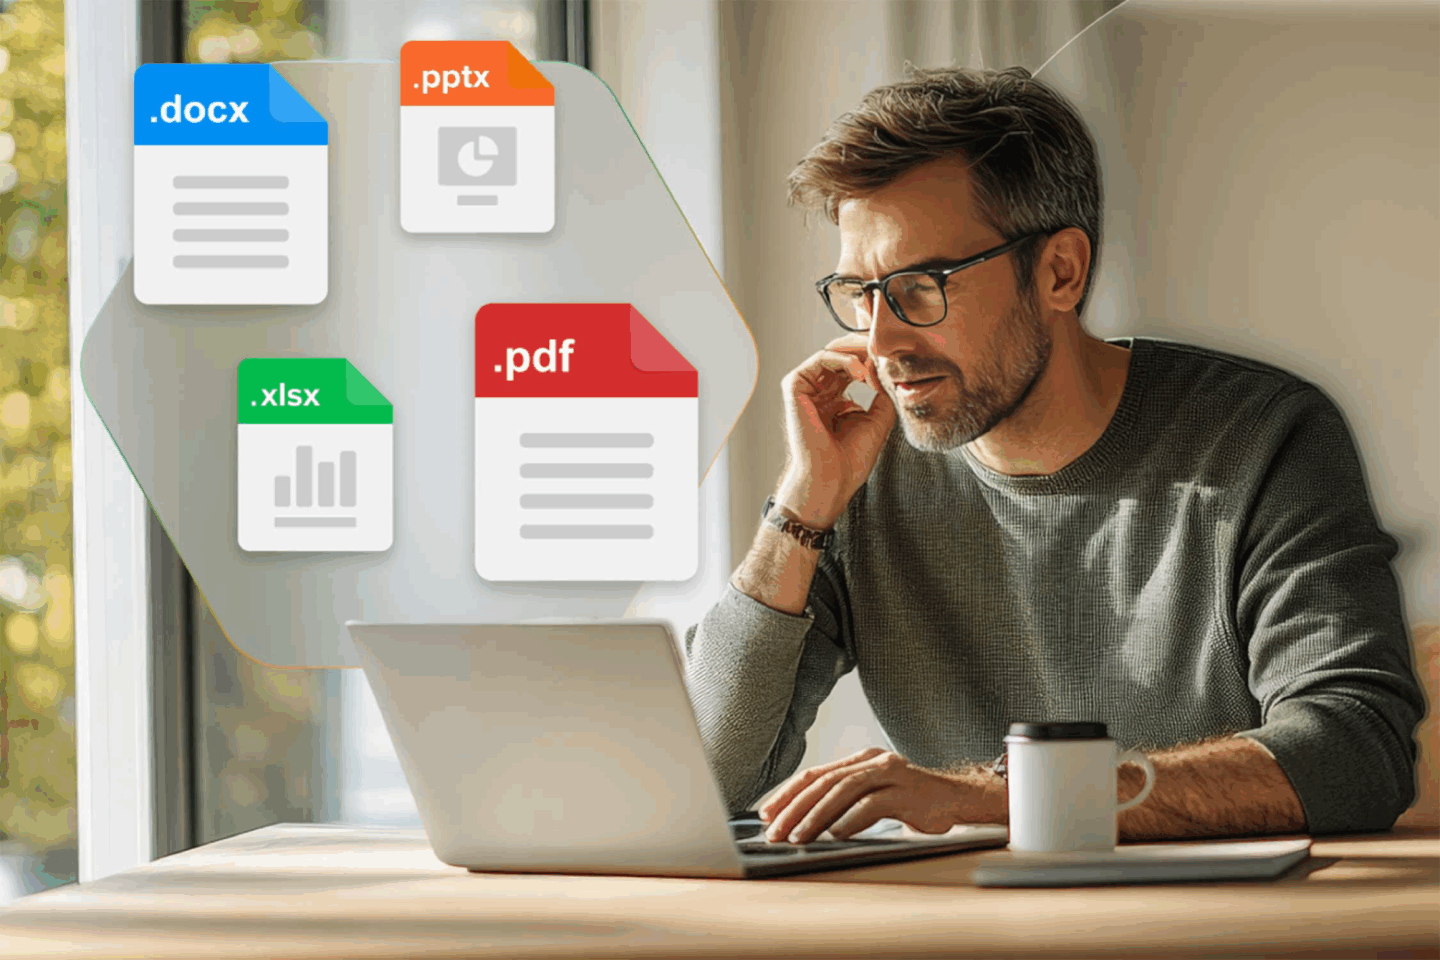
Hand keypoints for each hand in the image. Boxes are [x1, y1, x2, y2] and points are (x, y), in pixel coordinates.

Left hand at [758, 748, 972, 842]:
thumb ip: (844, 801)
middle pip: (824, 781)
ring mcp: (891, 774)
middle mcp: (873, 762)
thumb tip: (800, 823)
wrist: (959, 801)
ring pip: (843, 790)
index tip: (766, 814)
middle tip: (774, 831)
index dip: (787, 793)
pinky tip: (835, 836)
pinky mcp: (907, 793)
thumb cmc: (912, 803)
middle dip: (794, 807)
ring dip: (816, 815)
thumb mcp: (873, 797)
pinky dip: (850, 821)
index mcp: (860, 760)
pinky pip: (872, 805)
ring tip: (798, 836)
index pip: (815, 773)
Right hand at [776, 334, 895, 527]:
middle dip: (866, 349)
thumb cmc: (851, 458)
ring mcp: (807, 389)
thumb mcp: (878, 419)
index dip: (874, 360)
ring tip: (876, 361)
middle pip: (842, 356)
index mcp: (835, 400)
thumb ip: (882, 391)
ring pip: (832, 352)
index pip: (854, 368)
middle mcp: (820, 392)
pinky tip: (861, 371)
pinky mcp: (795, 387)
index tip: (895, 362)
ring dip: (857, 352)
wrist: (831, 477)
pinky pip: (820, 359)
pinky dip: (843, 359)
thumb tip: (882, 365)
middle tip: (887, 350)